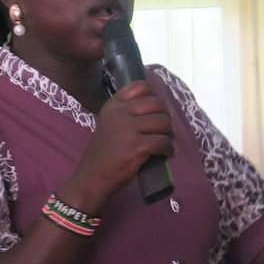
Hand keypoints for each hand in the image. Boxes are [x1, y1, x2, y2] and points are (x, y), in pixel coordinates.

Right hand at [64, 80, 173, 211]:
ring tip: (165, 143)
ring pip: (163, 122)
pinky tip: (166, 154)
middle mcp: (120, 113)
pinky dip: (169, 149)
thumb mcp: (110, 123)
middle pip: (157, 104)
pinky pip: (164, 142)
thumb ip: (127, 112)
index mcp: (114, 105)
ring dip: (169, 134)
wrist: (94, 176)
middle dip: (165, 117)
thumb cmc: (105, 152)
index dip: (154, 96)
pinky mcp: (137, 146)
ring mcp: (129, 129)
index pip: (140, 87)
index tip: (156, 110)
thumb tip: (157, 109)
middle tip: (164, 130)